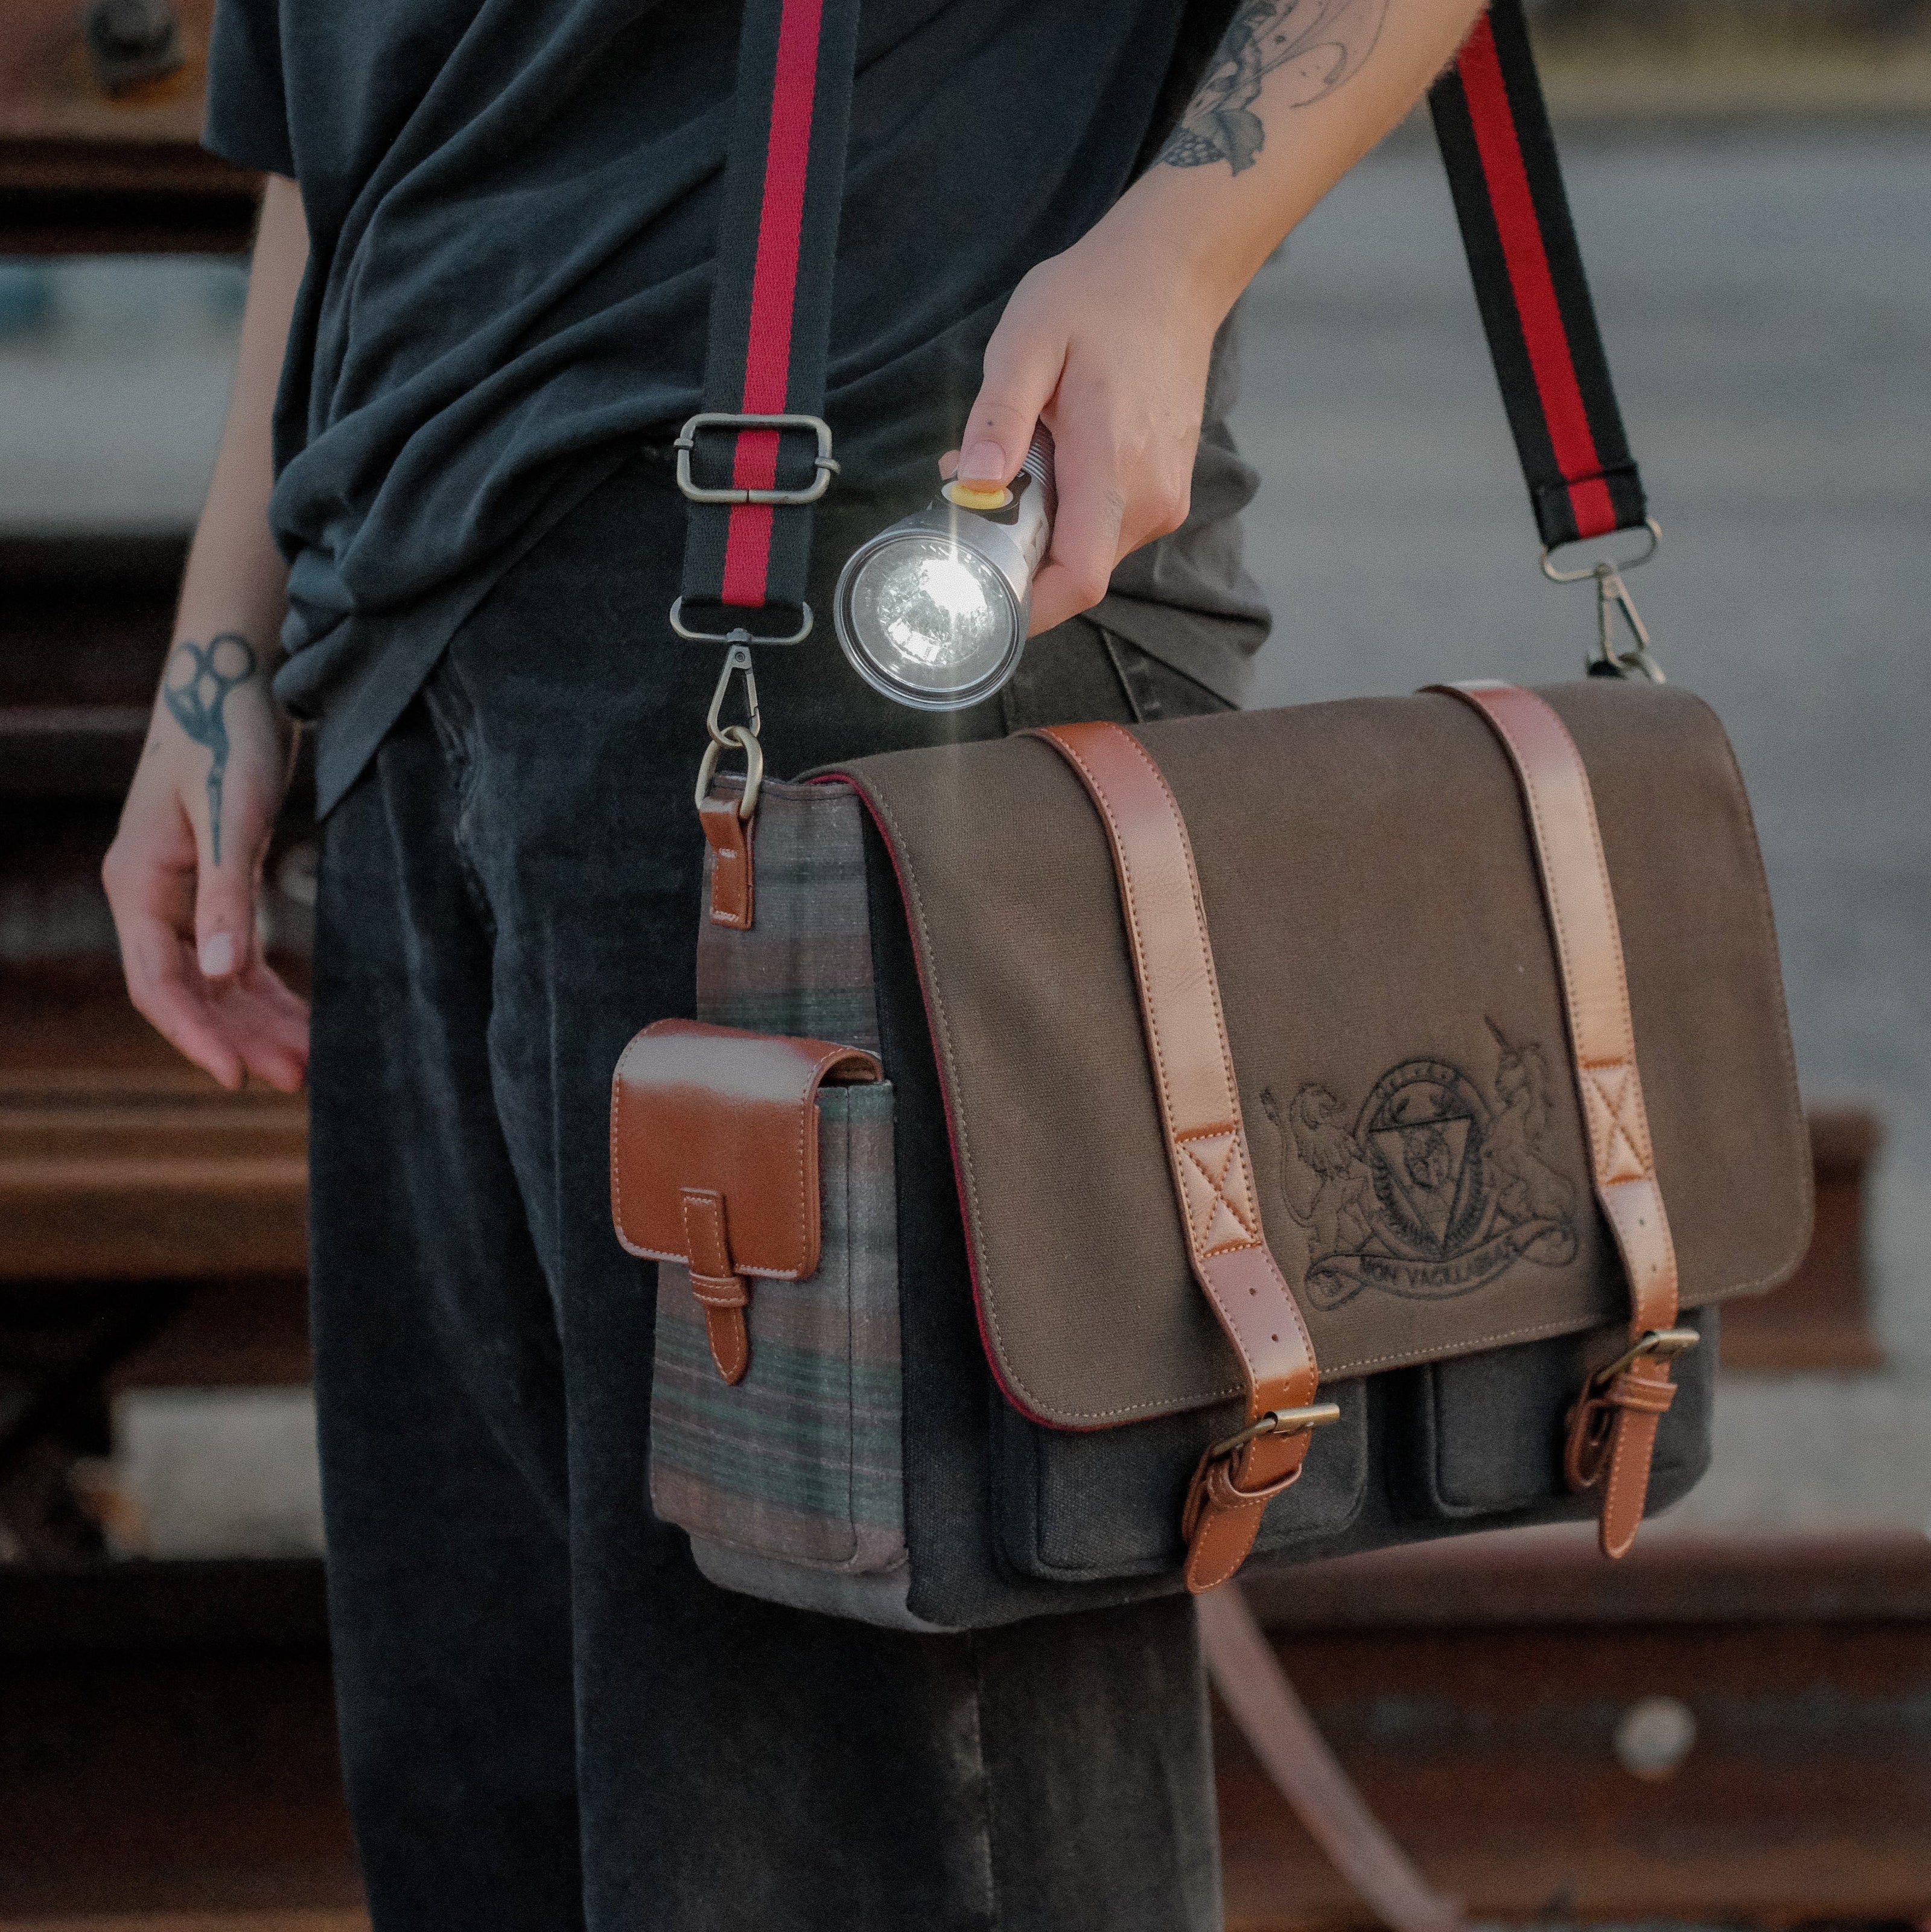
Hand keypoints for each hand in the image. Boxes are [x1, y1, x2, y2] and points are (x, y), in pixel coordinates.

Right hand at [102, 634, 308, 1091]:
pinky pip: (236, 959)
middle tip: (297, 1080)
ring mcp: (182, 898)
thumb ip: (227, 895)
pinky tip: (304, 1022)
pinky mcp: (216, 889)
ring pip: (216, 982)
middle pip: (190, 993)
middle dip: (239, 1039)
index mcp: (138, 886)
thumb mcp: (232, 816)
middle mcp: (152, 900)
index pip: (158, 983)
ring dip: (259, 1023)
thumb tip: (218, 974)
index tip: (238, 1077)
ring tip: (308, 1065)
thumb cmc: (227, 737)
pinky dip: (269, 992)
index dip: (195, 1036)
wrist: (231, 683)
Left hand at [944, 214, 1226, 636]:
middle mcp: (1150, 499)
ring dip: (1040, 530)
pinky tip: (1050, 459)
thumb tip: (971, 486)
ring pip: (1089, 553)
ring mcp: (1165, 499)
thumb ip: (998, 419)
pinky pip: (1106, 529)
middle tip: (971, 494)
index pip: (1076, 580)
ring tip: (1015, 462)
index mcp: (1114, 468)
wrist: (1172, 273)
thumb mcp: (1027, 343)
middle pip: (1074, 572)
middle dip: (1016, 553)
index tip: (976, 593)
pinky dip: (1067, 513)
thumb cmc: (1096, 299)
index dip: (1025, 606)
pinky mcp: (1165, 492)